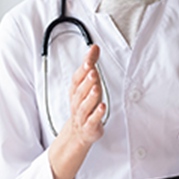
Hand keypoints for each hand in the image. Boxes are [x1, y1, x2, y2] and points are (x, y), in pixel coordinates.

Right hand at [49, 44, 103, 178]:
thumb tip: (94, 46)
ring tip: (96, 88)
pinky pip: (92, 120)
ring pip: (84, 106)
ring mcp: (83, 115)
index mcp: (76, 91)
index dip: (82, 69)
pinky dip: (97, 114)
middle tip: (92, 71)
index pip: (76, 79)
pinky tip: (102, 107)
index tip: (89, 60)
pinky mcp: (90, 127)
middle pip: (80, 91)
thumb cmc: (86, 104)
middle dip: (86, 81)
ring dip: (90, 97)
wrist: (80, 132)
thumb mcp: (89, 83)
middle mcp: (77, 102)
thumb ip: (91, 65)